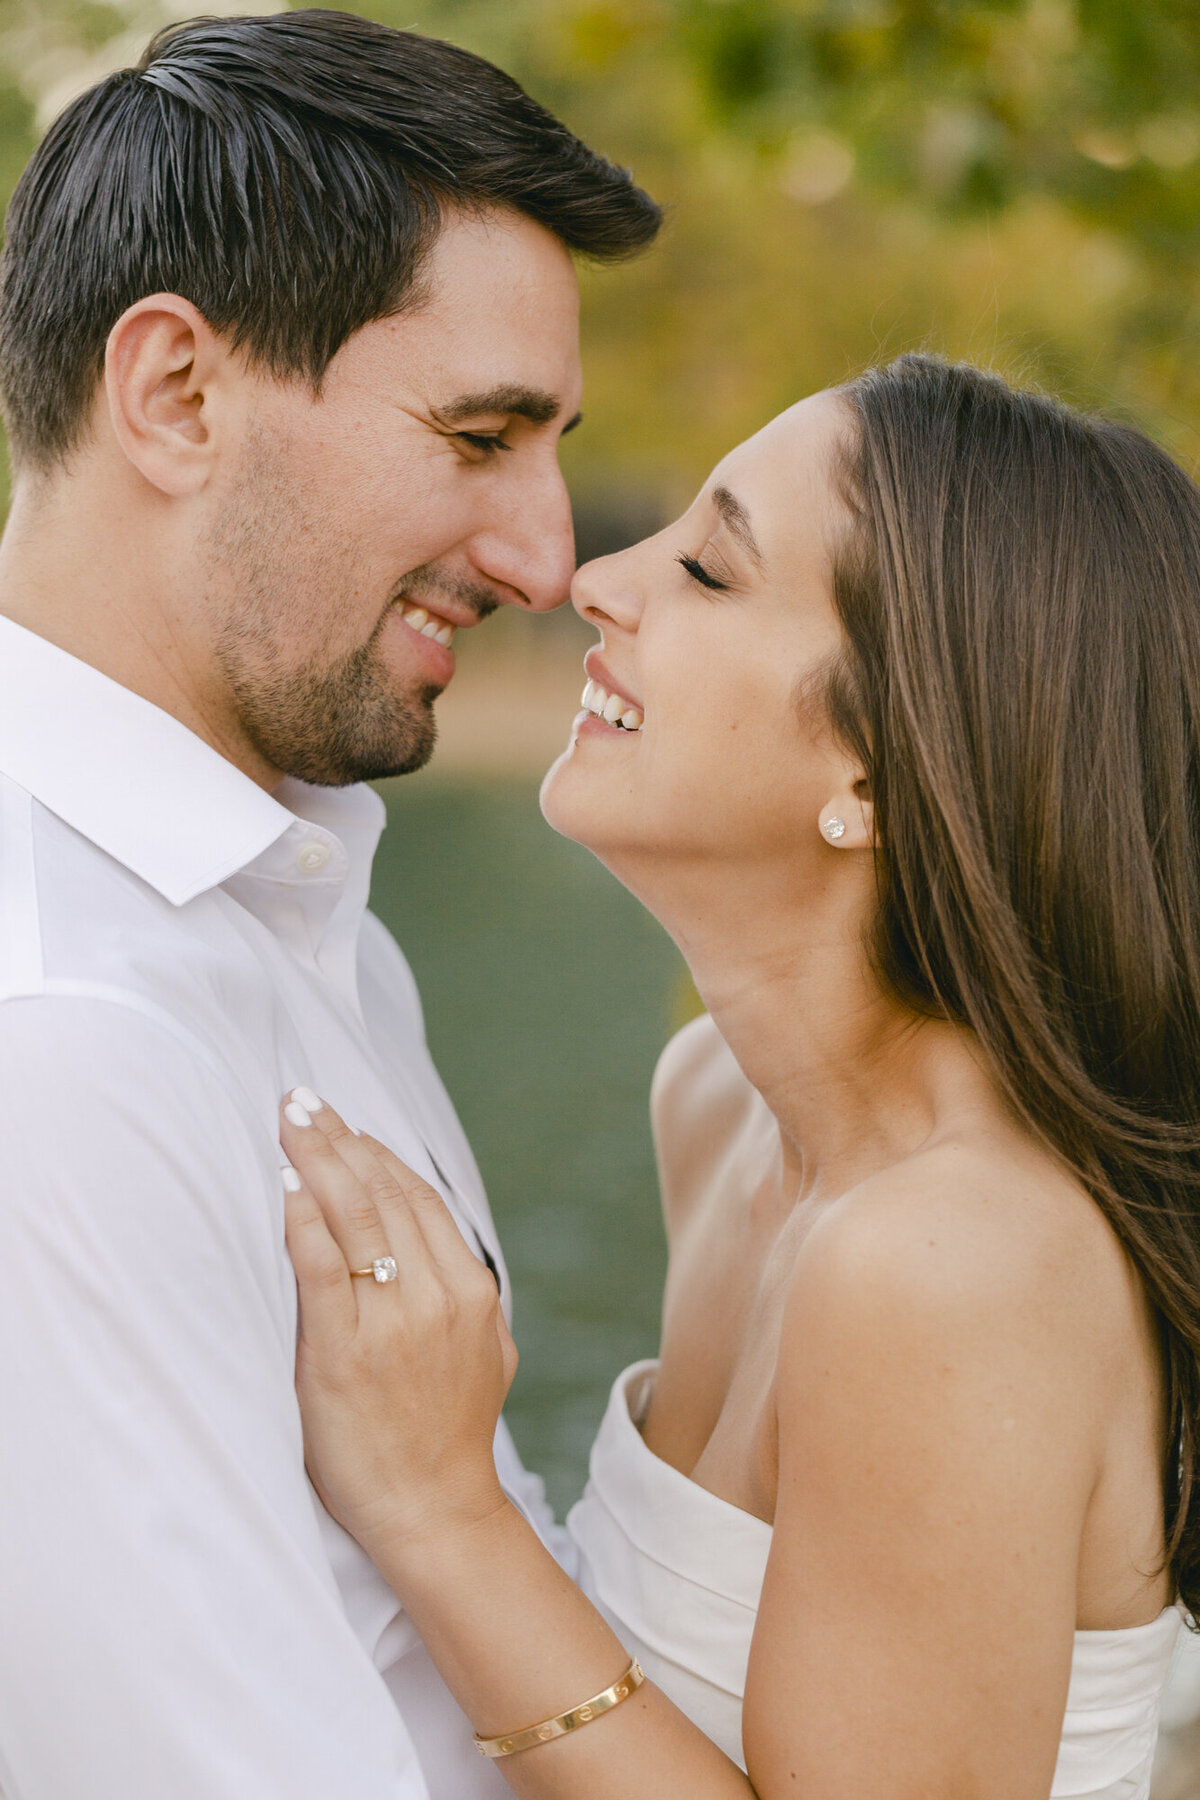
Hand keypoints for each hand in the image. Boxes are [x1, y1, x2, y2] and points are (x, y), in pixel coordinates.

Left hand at [279, 1092, 515, 1558]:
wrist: (434, 1510)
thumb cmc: (448, 1433)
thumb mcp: (486, 1351)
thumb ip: (464, 1292)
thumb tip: (432, 1242)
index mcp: (472, 1291)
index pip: (419, 1197)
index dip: (377, 1152)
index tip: (344, 1121)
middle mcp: (437, 1296)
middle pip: (384, 1193)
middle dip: (339, 1137)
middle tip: (302, 1098)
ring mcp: (392, 1323)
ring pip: (354, 1216)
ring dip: (316, 1158)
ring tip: (288, 1120)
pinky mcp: (343, 1353)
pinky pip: (320, 1268)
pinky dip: (301, 1218)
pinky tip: (283, 1185)